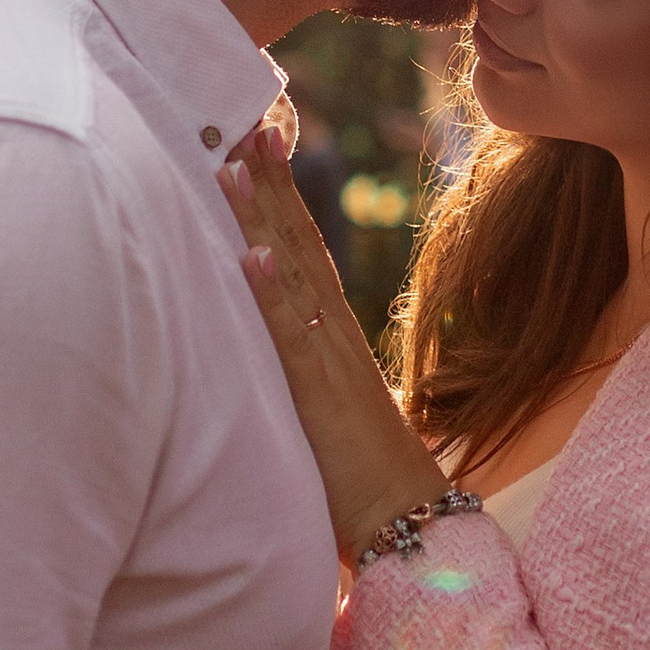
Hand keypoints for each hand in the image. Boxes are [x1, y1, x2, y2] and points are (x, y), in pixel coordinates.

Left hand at [225, 130, 447, 560]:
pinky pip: (290, 337)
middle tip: (250, 122)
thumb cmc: (365, 484)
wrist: (411, 527)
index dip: (282, 202)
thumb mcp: (326, 417)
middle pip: (300, 244)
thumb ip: (307, 383)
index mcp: (332, 338)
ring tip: (238, 162)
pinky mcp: (319, 398)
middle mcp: (332, 337)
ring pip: (291, 274)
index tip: (263, 149)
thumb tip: (283, 368)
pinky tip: (253, 255)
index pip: (304, 254)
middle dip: (273, 184)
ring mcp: (327, 363)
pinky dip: (270, 294)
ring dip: (262, 217)